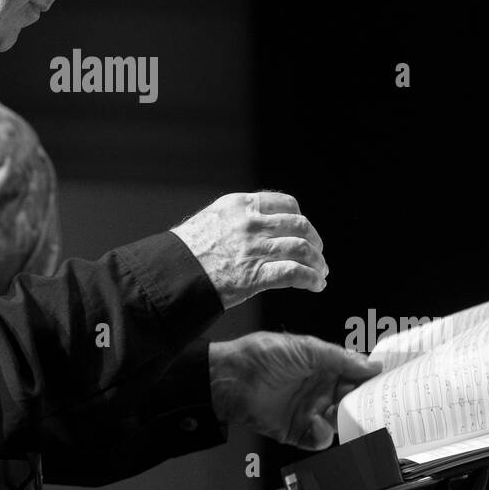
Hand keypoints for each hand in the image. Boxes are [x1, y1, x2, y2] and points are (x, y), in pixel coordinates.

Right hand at [171, 191, 326, 308]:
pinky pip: (296, 273)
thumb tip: (258, 228)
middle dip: (315, 242)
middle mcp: (250, 222)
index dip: (300, 219)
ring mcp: (254, 248)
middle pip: (300, 225)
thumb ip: (236, 220)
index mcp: (239, 205)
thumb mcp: (210, 220)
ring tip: (320, 274)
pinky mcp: (256, 275)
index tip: (303, 232)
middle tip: (318, 256)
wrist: (168, 275)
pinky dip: (311, 279)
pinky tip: (315, 286)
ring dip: (317, 263)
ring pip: (302, 249)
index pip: (285, 203)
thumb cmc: (183, 253)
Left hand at [208, 332, 381, 449]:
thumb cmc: (263, 355)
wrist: (231, 378)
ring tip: (339, 411)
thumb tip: (372, 364)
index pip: (354, 375)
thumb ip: (340, 357)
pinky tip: (318, 423)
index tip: (386, 383)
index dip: (369, 379)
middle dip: (361, 402)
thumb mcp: (306, 348)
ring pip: (339, 421)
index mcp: (322, 366)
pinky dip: (323, 435)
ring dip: (344, 418)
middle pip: (351, 400)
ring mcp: (308, 410)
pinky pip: (319, 439)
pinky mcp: (296, 430)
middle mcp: (318, 389)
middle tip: (370, 402)